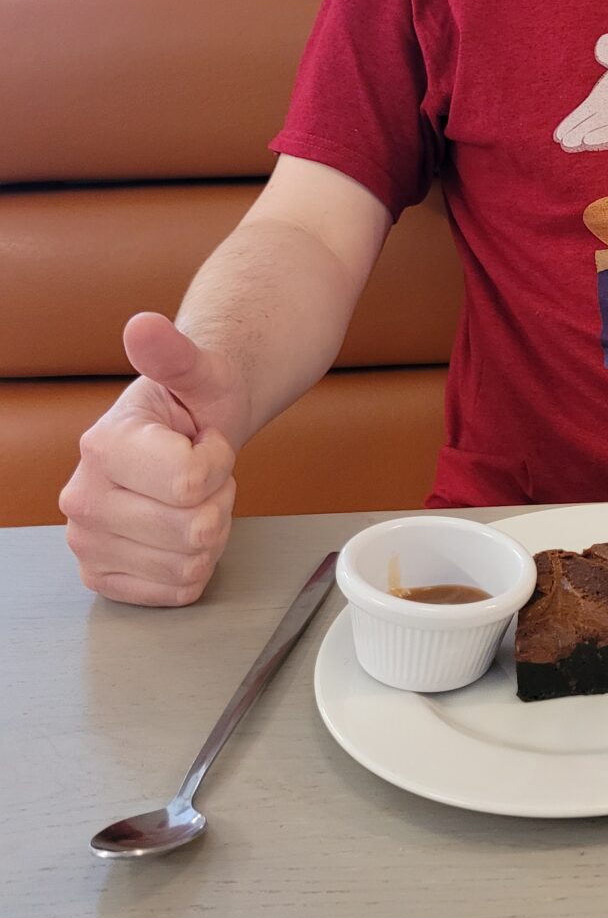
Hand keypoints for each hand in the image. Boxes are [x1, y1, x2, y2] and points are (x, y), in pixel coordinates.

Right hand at [59, 313, 241, 605]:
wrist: (190, 431)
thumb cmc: (197, 403)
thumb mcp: (200, 370)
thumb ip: (175, 354)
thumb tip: (144, 327)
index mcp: (100, 447)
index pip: (191, 484)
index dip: (217, 463)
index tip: (204, 441)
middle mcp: (81, 499)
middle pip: (192, 530)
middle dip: (217, 499)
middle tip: (202, 473)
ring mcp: (88, 541)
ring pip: (190, 564)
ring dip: (210, 531)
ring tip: (193, 497)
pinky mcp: (103, 575)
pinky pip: (177, 590)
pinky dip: (196, 564)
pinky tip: (180, 528)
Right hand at [553, 34, 607, 152]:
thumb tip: (607, 37)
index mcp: (597, 103)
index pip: (580, 115)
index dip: (569, 124)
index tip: (556, 136)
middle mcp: (604, 116)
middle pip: (586, 127)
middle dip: (574, 134)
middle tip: (562, 142)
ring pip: (597, 132)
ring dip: (585, 139)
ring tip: (570, 145)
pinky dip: (601, 136)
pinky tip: (588, 141)